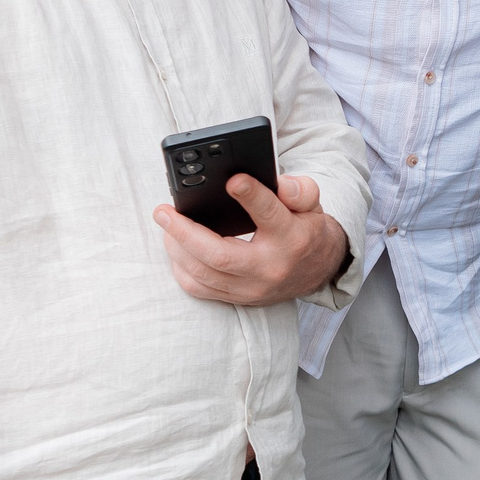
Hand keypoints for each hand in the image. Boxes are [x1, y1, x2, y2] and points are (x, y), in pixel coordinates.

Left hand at [155, 173, 348, 305]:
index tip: (232, 180)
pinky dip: (181, 269)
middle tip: (163, 211)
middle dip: (185, 232)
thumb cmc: (306, 231)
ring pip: (203, 274)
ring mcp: (251, 288)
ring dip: (177, 249)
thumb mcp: (311, 205)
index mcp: (291, 238)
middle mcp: (269, 267)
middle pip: (220, 255)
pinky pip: (200, 289)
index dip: (251, 196)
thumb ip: (300, 191)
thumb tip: (280, 184)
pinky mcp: (238, 298)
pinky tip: (176, 248)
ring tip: (165, 224)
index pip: (269, 215)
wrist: (317, 271)